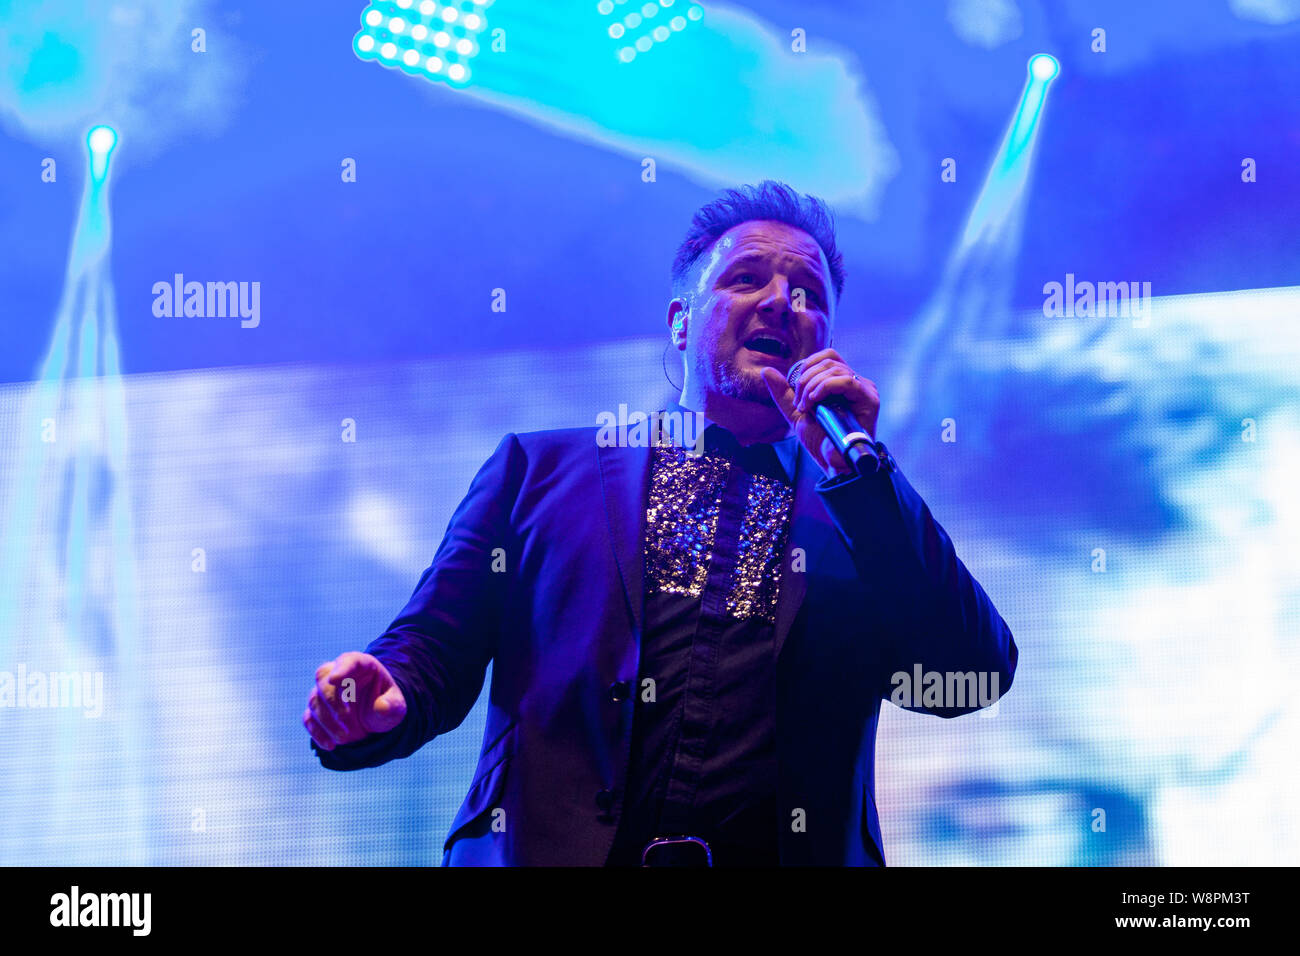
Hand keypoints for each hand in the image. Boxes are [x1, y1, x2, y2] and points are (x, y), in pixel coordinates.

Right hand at [303, 652, 406, 750]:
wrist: (375, 716)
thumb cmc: (387, 703)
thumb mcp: (397, 705)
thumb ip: (392, 705)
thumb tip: (381, 707)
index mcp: (361, 665)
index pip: (348, 661)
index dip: (341, 669)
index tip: (334, 679)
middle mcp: (338, 674)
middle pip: (323, 680)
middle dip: (332, 701)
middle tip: (345, 718)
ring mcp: (324, 692)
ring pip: (314, 701)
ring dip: (327, 721)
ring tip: (344, 738)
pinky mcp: (317, 710)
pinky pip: (309, 719)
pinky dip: (317, 732)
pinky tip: (330, 745)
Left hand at [761, 348, 879, 477]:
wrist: (832, 462)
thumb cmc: (820, 440)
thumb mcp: (796, 412)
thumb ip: (783, 393)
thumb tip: (766, 370)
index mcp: (842, 383)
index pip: (827, 357)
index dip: (808, 365)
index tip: (797, 390)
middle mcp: (856, 383)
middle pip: (829, 362)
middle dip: (806, 379)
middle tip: (799, 404)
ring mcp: (864, 390)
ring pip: (835, 370)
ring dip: (812, 387)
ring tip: (806, 407)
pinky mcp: (869, 400)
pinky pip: (847, 382)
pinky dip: (825, 387)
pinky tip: (815, 402)